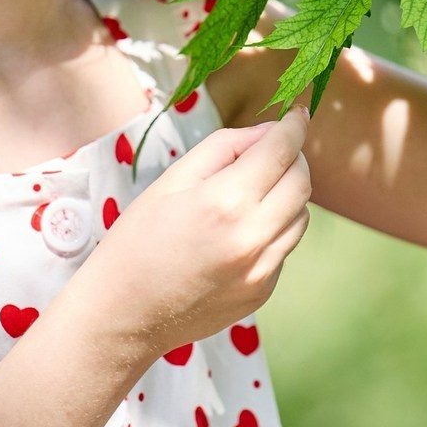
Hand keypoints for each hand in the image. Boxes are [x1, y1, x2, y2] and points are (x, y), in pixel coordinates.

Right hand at [77, 111, 311, 359]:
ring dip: (286, 196)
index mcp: (225, 202)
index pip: (281, 151)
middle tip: (274, 151)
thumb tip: (269, 133)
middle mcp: (252, 238)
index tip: (298, 114)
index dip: (294, 126)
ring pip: (300, 217)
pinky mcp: (262, 293)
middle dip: (294, 158)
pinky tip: (235, 235)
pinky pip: (283, 248)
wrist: (123, 312)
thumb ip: (225, 147)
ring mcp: (261, 271)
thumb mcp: (172, 180)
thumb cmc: (138, 240)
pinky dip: (272, 231)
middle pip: (302, 183)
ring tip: (249, 195)